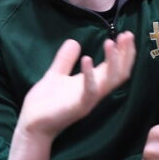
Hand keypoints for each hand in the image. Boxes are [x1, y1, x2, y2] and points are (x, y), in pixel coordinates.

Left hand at [18, 32, 135, 139]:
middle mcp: (95, 91)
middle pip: (120, 73)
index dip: (123, 51)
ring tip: (110, 42)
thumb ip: (65, 59)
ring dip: (114, 61)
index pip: (116, 67)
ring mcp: (88, 99)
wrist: (31, 125)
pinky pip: (90, 91)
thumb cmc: (44, 103)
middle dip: (125, 54)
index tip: (125, 34)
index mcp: (92, 83)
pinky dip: (90, 75)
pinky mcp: (78, 107)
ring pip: (110, 80)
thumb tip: (74, 41)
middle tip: (127, 35)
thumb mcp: (56, 75)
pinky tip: (86, 58)